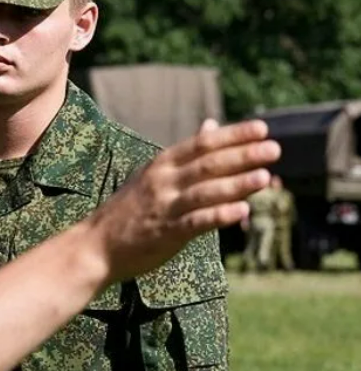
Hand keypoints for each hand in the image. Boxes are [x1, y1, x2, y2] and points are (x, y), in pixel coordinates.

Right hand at [89, 119, 278, 281]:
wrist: (95, 246)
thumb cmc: (128, 210)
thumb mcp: (153, 174)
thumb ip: (186, 154)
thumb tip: (212, 125)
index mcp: (162, 165)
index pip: (202, 144)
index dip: (232, 135)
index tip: (261, 128)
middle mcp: (163, 181)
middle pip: (208, 164)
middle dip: (242, 156)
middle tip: (274, 149)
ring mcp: (164, 207)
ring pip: (205, 191)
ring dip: (237, 184)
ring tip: (265, 177)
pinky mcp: (166, 233)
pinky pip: (196, 222)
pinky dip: (219, 216)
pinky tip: (242, 212)